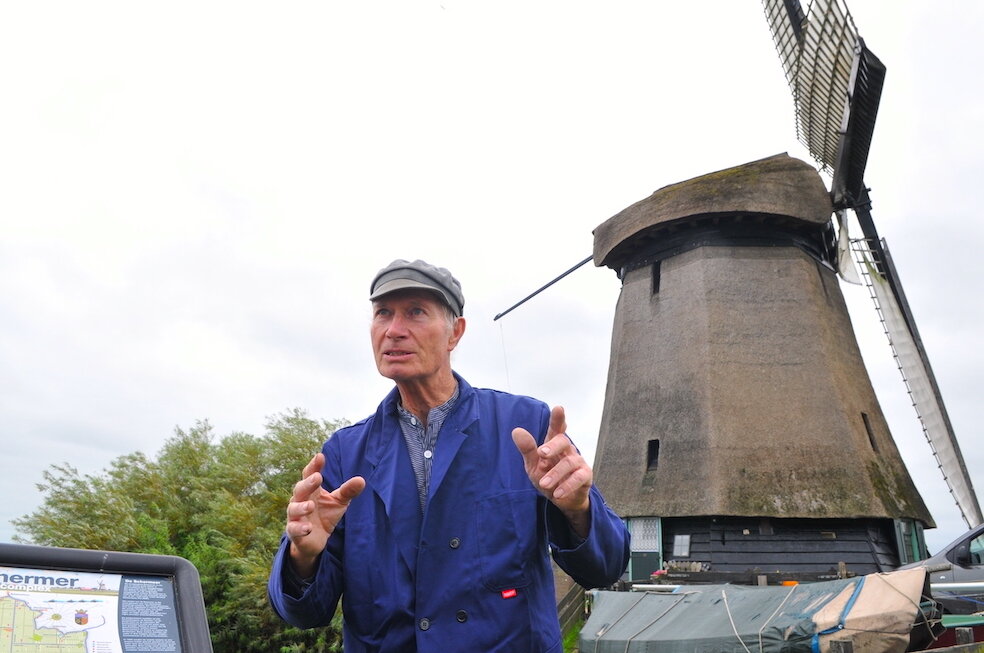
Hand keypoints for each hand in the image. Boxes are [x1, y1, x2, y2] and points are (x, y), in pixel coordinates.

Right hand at [285, 453, 365, 576]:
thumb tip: (361, 480)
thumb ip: (348, 491)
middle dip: (308, 483)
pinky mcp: (294, 531)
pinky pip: (293, 529)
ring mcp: (295, 515)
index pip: (310, 474)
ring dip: (301, 507)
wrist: (315, 539)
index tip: (320, 456)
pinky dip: (299, 528)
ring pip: (293, 508)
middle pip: (300, 489)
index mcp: (312, 490)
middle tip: (317, 477)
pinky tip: (308, 528)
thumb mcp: (339, 502)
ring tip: (311, 505)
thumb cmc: (326, 514)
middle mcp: (300, 500)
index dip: (314, 466)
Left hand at [512, 405, 591, 537]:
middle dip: (552, 446)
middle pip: (563, 441)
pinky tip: (557, 493)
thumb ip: (527, 449)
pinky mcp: (585, 476)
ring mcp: (578, 462)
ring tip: (544, 484)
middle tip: (541, 454)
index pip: (556, 429)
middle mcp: (567, 450)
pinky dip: (567, 485)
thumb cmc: (547, 477)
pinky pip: (579, 477)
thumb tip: (516, 431)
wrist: (561, 500)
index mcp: (554, 444)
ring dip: (555, 474)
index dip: (558, 419)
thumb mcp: (533, 465)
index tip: (558, 408)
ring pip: (569, 462)